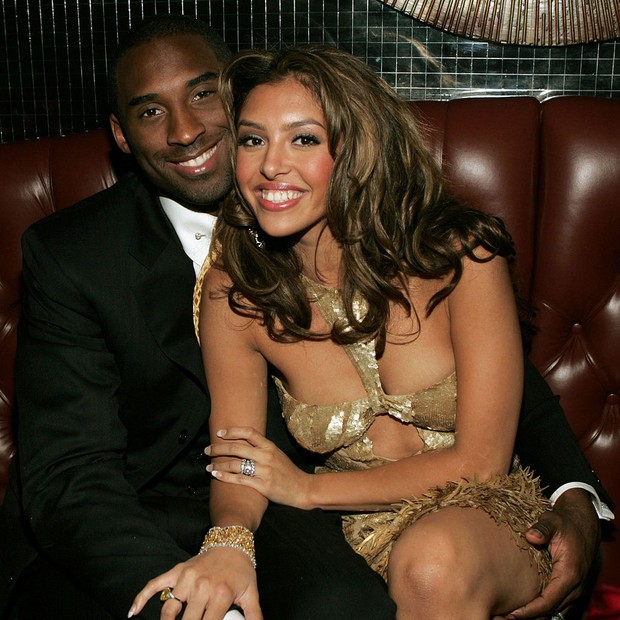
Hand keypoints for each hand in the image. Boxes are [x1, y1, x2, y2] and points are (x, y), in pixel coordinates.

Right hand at [128, 547, 261, 619]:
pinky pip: (155, 585)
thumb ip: (254, 616)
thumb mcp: (251, 593)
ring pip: (169, 611)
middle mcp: (201, 587)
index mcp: (221, 595)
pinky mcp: (176, 571)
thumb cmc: (241, 570)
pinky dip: (142, 598)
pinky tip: (133, 612)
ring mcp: (186, 578)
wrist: (231, 541)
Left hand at [206, 426, 313, 509]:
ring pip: (235, 464)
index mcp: (269, 446)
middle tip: (207, 450)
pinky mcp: (262, 485)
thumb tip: (243, 443)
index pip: (249, 432)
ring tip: (208, 466)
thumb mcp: (277, 454)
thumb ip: (262, 448)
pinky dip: (225, 477)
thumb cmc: (288, 472)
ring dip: (218, 464)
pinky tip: (216, 475)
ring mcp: (264, 471)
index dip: (232, 431)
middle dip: (219, 448)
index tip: (220, 433)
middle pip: (237, 448)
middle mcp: (266, 456)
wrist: (302, 489)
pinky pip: (240, 479)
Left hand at [505, 488, 599, 618]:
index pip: (548, 601)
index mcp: (569, 574)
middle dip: (527, 617)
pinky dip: (540, 610)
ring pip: (554, 611)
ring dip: (533, 616)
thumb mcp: (553, 521)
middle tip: (502, 617)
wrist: (582, 525)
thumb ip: (542, 528)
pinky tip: (522, 609)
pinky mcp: (569, 588)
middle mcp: (574, 587)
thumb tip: (530, 536)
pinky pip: (556, 605)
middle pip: (550, 611)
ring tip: (508, 616)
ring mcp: (573, 589)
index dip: (529, 611)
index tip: (511, 614)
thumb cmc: (564, 523)